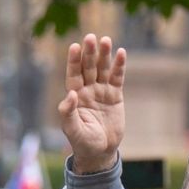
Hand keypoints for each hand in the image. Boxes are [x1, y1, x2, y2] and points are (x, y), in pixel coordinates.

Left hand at [57, 33, 125, 170]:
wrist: (100, 151)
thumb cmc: (82, 142)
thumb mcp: (73, 129)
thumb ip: (68, 112)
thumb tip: (70, 94)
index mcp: (74, 97)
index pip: (73, 74)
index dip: (74, 61)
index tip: (74, 46)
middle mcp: (87, 90)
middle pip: (88, 68)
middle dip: (89, 53)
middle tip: (91, 37)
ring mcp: (101, 91)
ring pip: (102, 69)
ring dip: (104, 55)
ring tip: (106, 40)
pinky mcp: (115, 95)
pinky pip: (117, 78)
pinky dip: (119, 66)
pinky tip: (120, 53)